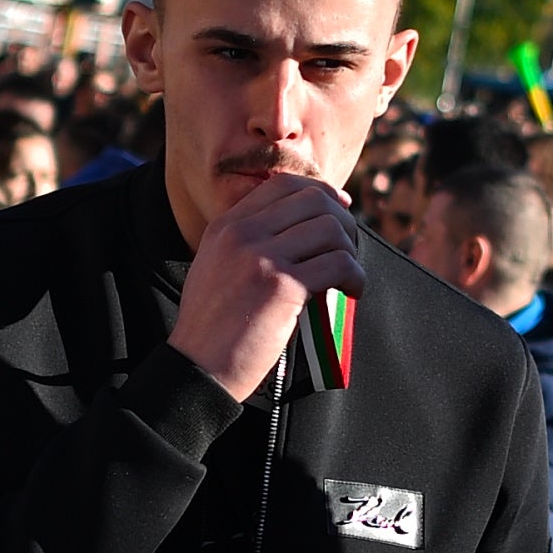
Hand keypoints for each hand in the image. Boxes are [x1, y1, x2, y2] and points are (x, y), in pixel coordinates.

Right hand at [168, 164, 371, 400]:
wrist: (198, 367)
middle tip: (348, 248)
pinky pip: (338, 264)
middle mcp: (242, 234)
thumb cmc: (214, 326)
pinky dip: (355, 276)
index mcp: (226, 226)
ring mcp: (261, 258)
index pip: (283, 185)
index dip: (321, 192)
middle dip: (343, 220)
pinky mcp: (282, 287)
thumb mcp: (217, 266)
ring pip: (330, 229)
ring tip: (348, 275)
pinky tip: (352, 290)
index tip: (341, 210)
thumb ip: (248, 241)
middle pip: (313, 200)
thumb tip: (303, 225)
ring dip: (350, 251)